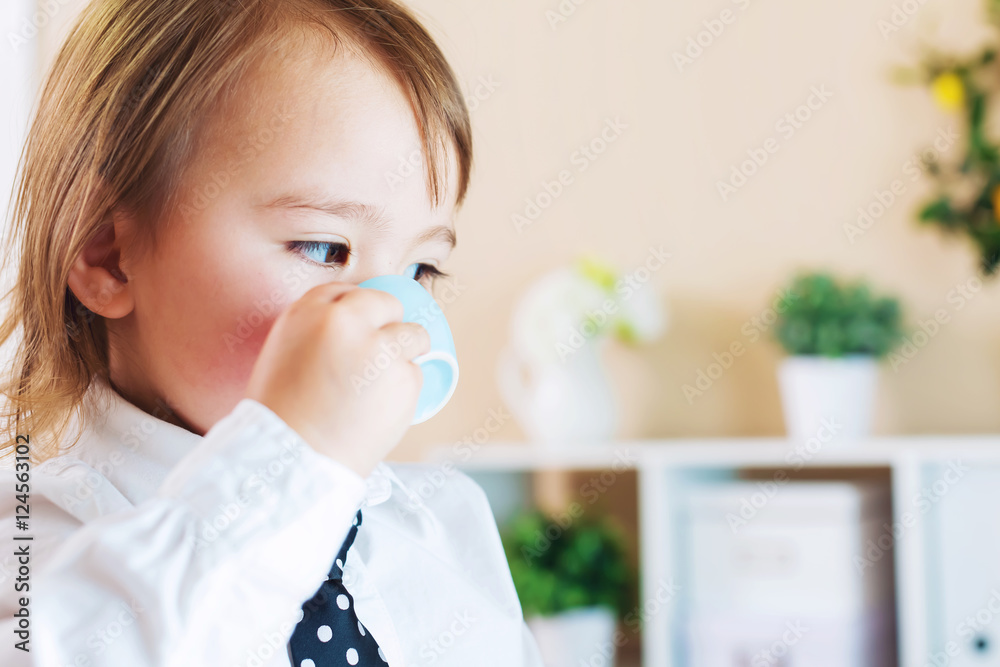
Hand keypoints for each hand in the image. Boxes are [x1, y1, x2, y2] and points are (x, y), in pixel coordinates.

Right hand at [245, 281, 429, 476]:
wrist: (294, 459)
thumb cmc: (281, 414)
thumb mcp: (283, 354)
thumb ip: (316, 330)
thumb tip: (355, 321)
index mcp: (306, 312)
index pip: (345, 292)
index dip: (356, 311)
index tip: (361, 327)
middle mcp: (344, 321)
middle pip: (386, 303)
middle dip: (388, 324)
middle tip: (378, 354)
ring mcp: (379, 348)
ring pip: (414, 334)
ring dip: (406, 353)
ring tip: (381, 384)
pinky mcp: (404, 377)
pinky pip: (416, 374)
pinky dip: (404, 390)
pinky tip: (378, 409)